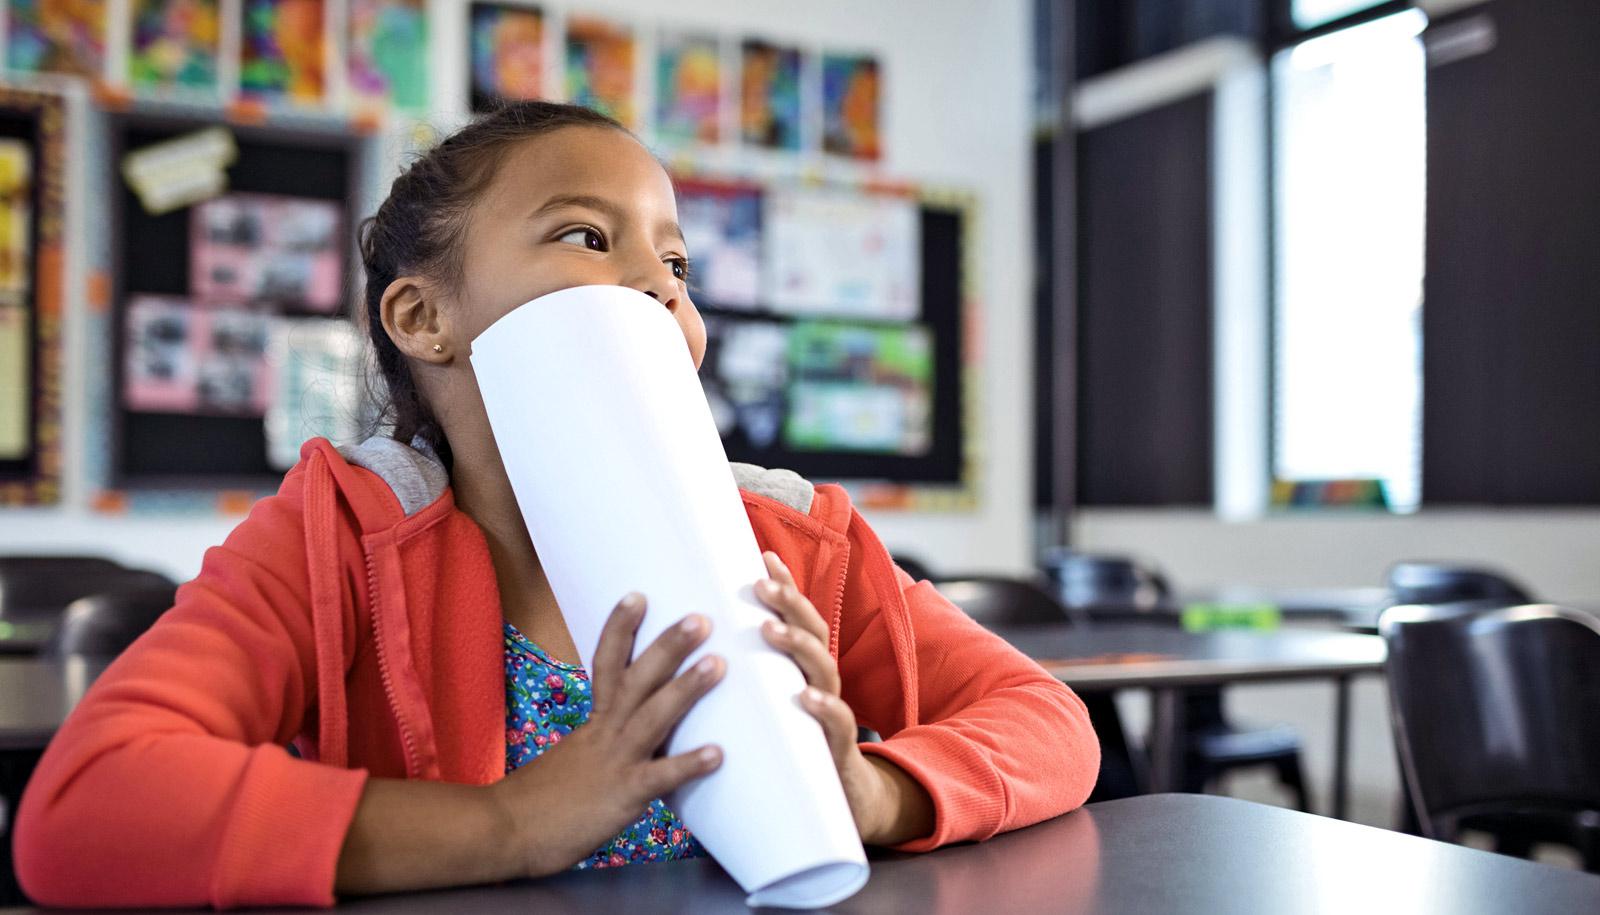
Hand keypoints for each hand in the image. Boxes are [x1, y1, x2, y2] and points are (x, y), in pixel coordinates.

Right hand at [491, 593, 724, 877]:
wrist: (505, 832)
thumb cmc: (541, 799)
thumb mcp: (576, 756)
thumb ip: (606, 740)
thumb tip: (637, 727)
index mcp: (593, 721)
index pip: (605, 663)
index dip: (620, 629)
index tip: (638, 596)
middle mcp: (604, 732)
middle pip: (636, 679)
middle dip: (668, 646)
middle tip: (700, 619)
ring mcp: (614, 762)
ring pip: (652, 717)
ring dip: (685, 689)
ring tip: (718, 664)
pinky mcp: (622, 796)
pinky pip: (659, 777)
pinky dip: (687, 765)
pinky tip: (717, 754)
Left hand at [756, 552, 933, 845]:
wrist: (838, 806)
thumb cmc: (788, 748)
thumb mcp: (765, 708)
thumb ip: (745, 681)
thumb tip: (698, 648)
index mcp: (800, 668)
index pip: (796, 617)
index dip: (784, 585)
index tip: (761, 555)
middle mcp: (819, 680)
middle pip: (810, 629)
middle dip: (788, 602)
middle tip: (760, 584)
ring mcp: (832, 710)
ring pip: (822, 666)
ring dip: (797, 644)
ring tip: (771, 629)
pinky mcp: (837, 747)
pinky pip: (835, 722)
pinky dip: (822, 706)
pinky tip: (804, 696)